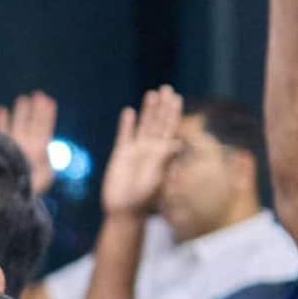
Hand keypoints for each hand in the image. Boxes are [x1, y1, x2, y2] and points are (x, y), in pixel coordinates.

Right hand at [0, 91, 59, 196]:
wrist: (4, 197)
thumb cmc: (26, 189)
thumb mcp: (44, 176)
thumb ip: (45, 159)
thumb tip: (41, 146)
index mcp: (38, 152)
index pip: (44, 129)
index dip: (47, 115)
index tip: (49, 100)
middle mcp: (25, 146)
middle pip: (31, 124)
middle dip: (34, 110)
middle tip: (38, 94)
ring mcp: (11, 146)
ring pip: (16, 125)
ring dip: (20, 112)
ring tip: (22, 98)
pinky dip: (0, 121)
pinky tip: (0, 110)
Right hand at [101, 86, 182, 217]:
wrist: (124, 210)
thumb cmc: (144, 199)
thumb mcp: (156, 179)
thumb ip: (164, 160)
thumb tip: (177, 143)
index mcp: (162, 154)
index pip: (170, 129)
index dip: (173, 113)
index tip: (176, 98)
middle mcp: (151, 149)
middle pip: (157, 122)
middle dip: (162, 106)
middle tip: (166, 88)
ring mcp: (136, 150)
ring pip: (143, 126)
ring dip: (147, 110)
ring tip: (151, 94)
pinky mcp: (120, 155)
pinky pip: (124, 136)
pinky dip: (126, 124)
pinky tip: (129, 112)